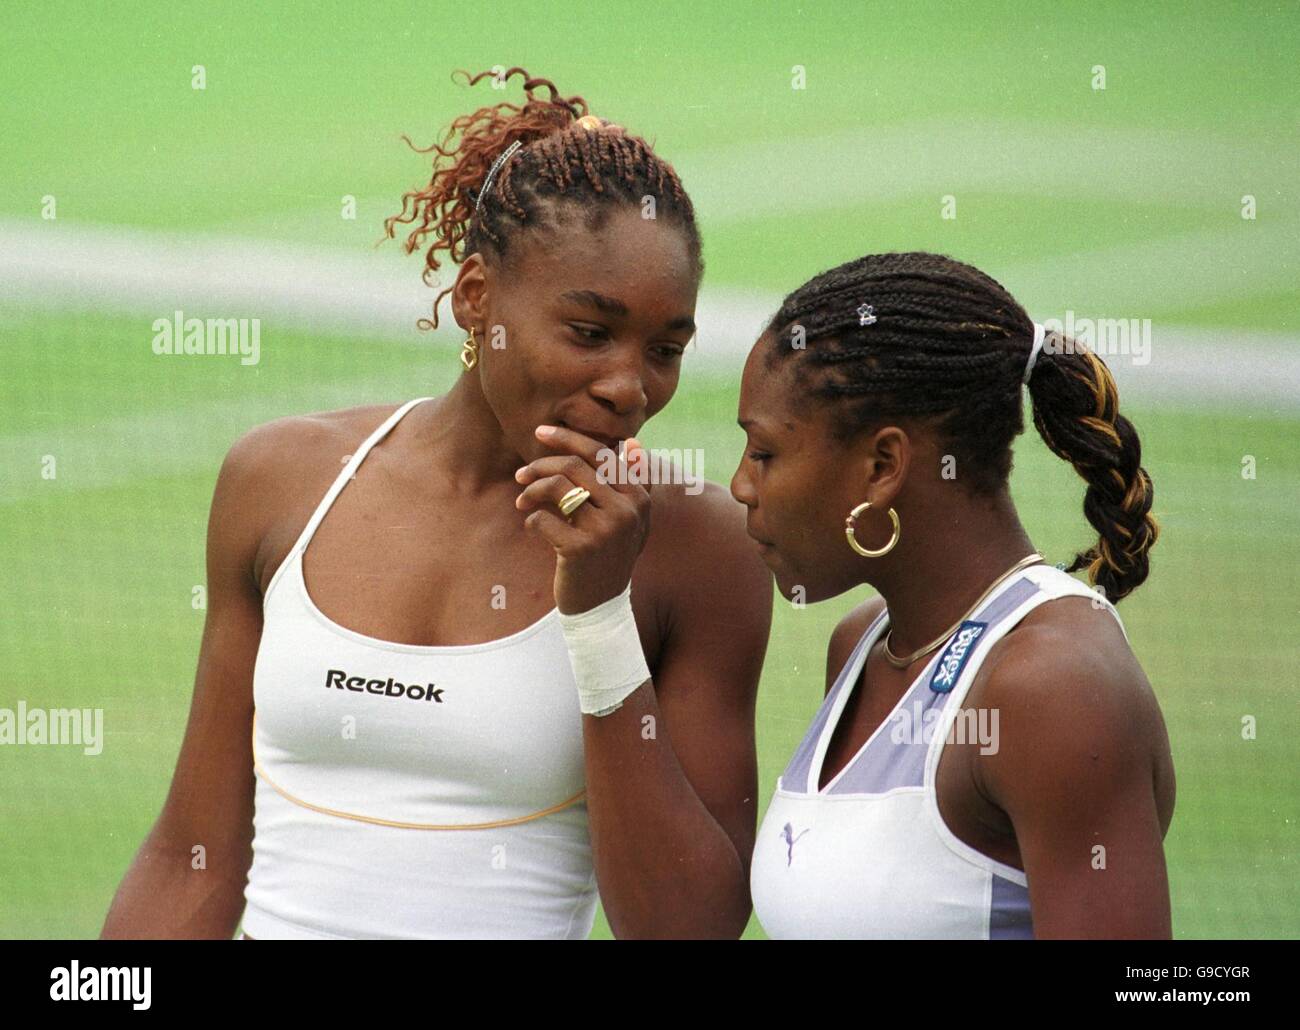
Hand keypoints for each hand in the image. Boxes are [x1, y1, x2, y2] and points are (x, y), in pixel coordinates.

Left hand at [515, 425, 651, 614]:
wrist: (600, 607)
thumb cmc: (609, 557)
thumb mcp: (630, 521)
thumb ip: (632, 482)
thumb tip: (635, 443)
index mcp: (639, 497)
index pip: (600, 453)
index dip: (567, 439)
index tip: (541, 433)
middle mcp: (626, 511)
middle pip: (575, 466)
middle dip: (542, 464)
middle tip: (521, 474)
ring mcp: (604, 530)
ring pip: (557, 487)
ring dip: (531, 490)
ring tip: (522, 502)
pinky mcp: (579, 549)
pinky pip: (542, 518)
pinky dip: (531, 520)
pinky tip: (532, 528)